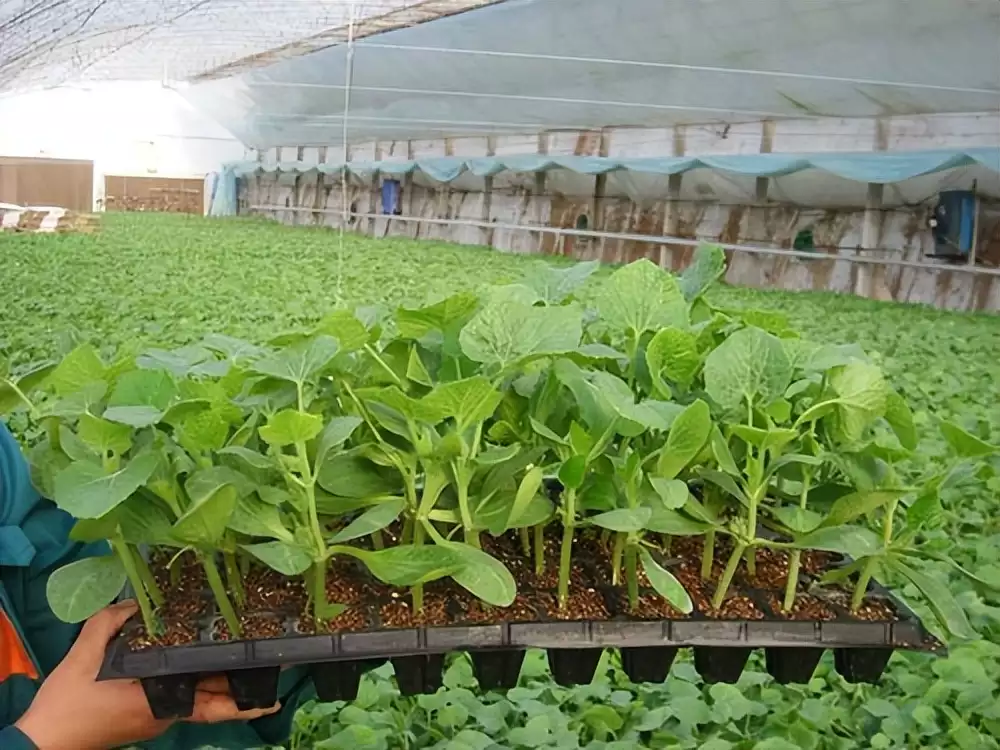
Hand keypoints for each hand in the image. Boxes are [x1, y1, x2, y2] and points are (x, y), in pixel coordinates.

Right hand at [15, 601, 279, 749]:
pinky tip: (209, 668)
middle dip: (245, 691)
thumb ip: (111, 623)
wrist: (43, 740)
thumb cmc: (68, 702)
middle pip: (216, 703)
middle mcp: (166, 714)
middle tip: (277, 675)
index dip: (242, 696)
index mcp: (159, 702)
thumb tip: (138, 602)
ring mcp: (158, 719)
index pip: (212, 701)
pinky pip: (184, 701)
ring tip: (255, 668)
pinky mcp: (148, 719)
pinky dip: (201, 687)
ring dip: (226, 688)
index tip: (269, 684)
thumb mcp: (86, 654)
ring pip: (202, 703)